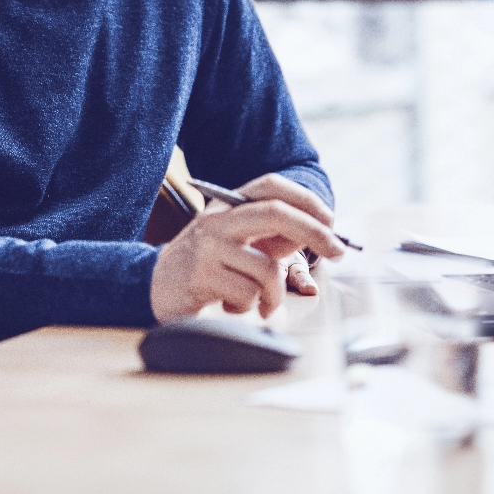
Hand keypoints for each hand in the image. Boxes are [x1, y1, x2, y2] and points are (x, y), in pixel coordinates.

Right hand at [149, 175, 341, 321]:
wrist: (155, 286)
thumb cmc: (208, 266)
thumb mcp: (240, 243)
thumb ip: (273, 236)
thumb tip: (318, 232)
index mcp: (228, 204)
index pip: (271, 186)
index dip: (307, 199)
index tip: (332, 222)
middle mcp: (218, 218)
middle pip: (276, 213)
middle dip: (315, 233)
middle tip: (338, 253)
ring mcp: (208, 245)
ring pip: (267, 267)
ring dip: (275, 295)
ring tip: (263, 303)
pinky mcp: (202, 276)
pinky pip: (249, 294)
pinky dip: (251, 307)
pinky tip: (235, 306)